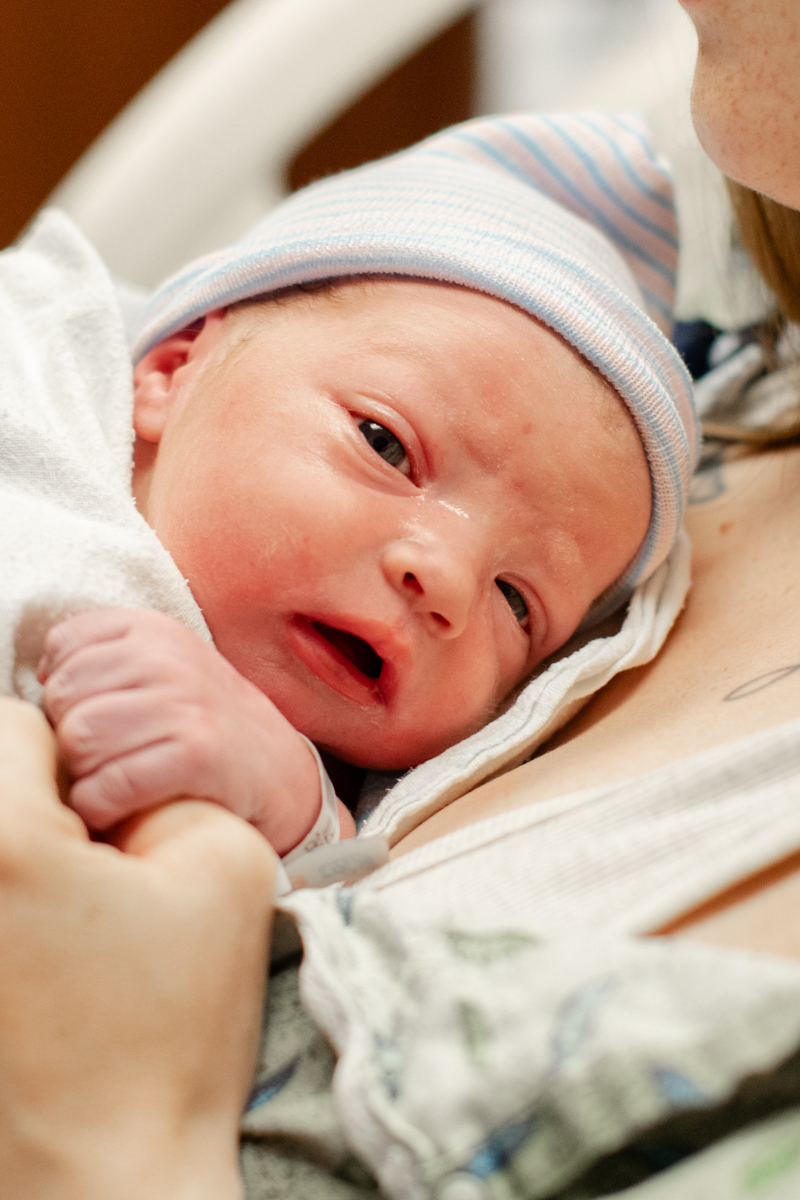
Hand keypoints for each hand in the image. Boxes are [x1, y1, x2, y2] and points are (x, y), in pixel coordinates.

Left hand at [0, 696, 275, 1199]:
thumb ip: (175, 780)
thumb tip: (119, 778)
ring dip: (21, 864)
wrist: (108, 1182)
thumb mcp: (226, 867)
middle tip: (93, 876)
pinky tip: (44, 972)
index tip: (110, 823)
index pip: (15, 723)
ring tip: (68, 933)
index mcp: (0, 840)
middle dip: (39, 809)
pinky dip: (12, 912)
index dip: (76, 760)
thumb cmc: (168, 1035)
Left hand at [38, 609, 321, 855]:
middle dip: (72, 737)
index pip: (63, 649)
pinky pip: (110, 784)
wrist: (278, 769)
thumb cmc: (203, 723)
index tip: (99, 715)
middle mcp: (169, 657)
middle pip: (64, 698)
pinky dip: (101, 806)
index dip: (67, 693)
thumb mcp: (161, 670)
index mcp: (153, 630)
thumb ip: (103, 661)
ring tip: (114, 780)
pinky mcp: (198, 754)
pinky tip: (119, 807)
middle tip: (109, 757)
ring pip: (80, 739)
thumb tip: (44, 678)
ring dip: (86, 774)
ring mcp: (185, 703)